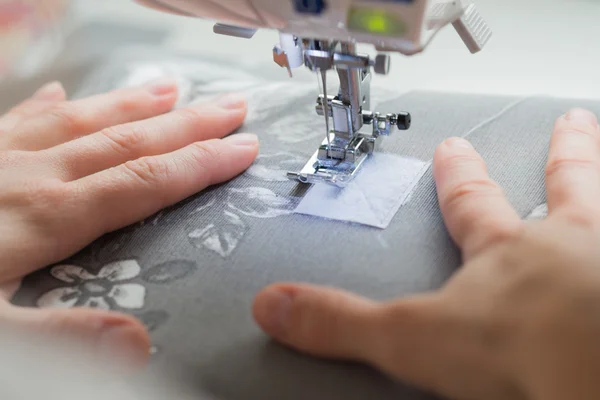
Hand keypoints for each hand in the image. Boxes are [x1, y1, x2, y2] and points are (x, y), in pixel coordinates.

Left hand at [0, 79, 257, 365]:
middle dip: (186, 123)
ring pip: (79, 119)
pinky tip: (65, 91)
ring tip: (172, 87)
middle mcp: (24, 175)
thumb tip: (136, 344)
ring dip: (132, 103)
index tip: (243, 147)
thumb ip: (59, 335)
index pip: (143, 181)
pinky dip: (48, 103)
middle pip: (125, 139)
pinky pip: (15, 117)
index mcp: (40, 218)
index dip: (200, 163)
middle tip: (231, 106)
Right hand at [253, 108, 599, 399]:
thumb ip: (341, 322)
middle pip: (564, 186)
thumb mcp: (412, 337)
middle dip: (563, 156)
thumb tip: (274, 306)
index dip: (460, 176)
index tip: (455, 150)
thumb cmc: (525, 352)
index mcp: (505, 252)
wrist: (598, 372)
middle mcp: (568, 246)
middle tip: (569, 126)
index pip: (472, 203)